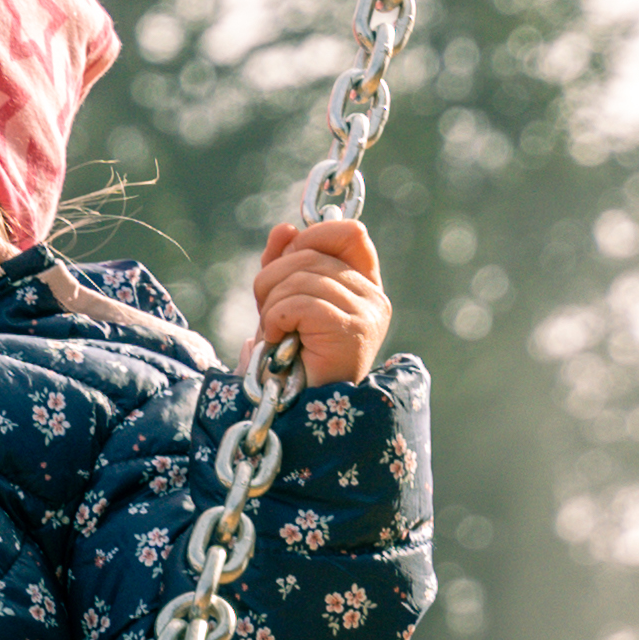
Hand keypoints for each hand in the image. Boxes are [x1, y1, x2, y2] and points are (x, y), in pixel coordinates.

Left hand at [253, 217, 388, 385]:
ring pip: (301, 278)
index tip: (283, 262)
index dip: (311, 237)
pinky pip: (301, 303)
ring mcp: (366, 313)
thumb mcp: (282, 304)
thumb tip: (284, 229)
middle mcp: (372, 296)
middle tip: (266, 313)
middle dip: (272, 279)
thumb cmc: (288, 361)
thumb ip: (284, 265)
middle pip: (311, 254)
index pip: (349, 232)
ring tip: (273, 334)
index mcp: (362, 285)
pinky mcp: (352, 330)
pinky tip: (277, 341)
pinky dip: (275, 320)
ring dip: (270, 305)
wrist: (294, 410)